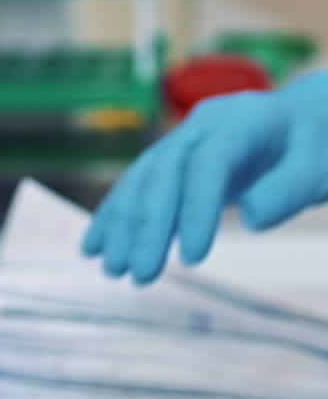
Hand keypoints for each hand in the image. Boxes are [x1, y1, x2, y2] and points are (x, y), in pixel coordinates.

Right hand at [82, 73, 327, 284]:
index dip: (196, 210)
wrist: (301, 127)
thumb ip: (290, 189)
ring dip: (123, 228)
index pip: (209, 164)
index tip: (193, 259)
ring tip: (113, 272)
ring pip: (141, 181)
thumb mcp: (319, 167)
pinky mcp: (167, 162)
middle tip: (139, 277)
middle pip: (164, 173)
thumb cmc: (314, 151)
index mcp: (244, 122)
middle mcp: (203, 126)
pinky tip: (92, 250)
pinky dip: (112, 218)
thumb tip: (250, 214)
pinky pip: (133, 187)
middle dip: (148, 227)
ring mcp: (180, 141)